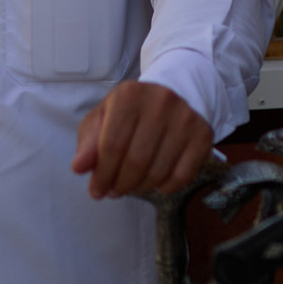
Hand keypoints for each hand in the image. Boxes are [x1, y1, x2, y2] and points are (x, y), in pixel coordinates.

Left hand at [71, 81, 210, 199]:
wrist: (174, 91)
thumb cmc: (131, 109)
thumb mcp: (104, 117)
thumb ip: (88, 141)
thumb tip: (79, 168)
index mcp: (129, 96)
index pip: (111, 146)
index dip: (102, 175)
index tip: (96, 191)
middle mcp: (160, 103)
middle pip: (135, 162)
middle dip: (120, 185)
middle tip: (114, 192)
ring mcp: (185, 119)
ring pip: (158, 172)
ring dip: (140, 188)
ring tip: (131, 187)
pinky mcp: (203, 136)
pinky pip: (182, 175)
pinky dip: (165, 187)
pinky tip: (156, 184)